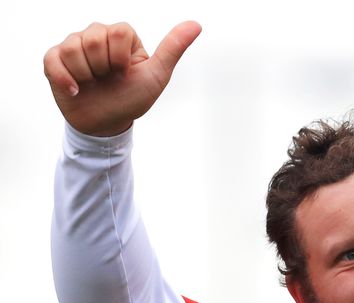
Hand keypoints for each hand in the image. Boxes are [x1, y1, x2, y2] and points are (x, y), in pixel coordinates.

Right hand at [44, 21, 201, 136]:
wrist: (107, 123)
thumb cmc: (133, 98)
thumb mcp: (157, 75)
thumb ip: (173, 48)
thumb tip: (196, 24)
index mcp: (122, 35)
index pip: (119, 32)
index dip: (121, 59)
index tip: (125, 73)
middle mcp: (97, 34)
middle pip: (94, 38)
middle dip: (104, 67)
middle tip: (108, 79)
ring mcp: (74, 45)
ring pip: (73, 48)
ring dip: (86, 75)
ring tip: (93, 83)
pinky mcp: (54, 60)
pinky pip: (53, 60)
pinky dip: (65, 79)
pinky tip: (76, 90)